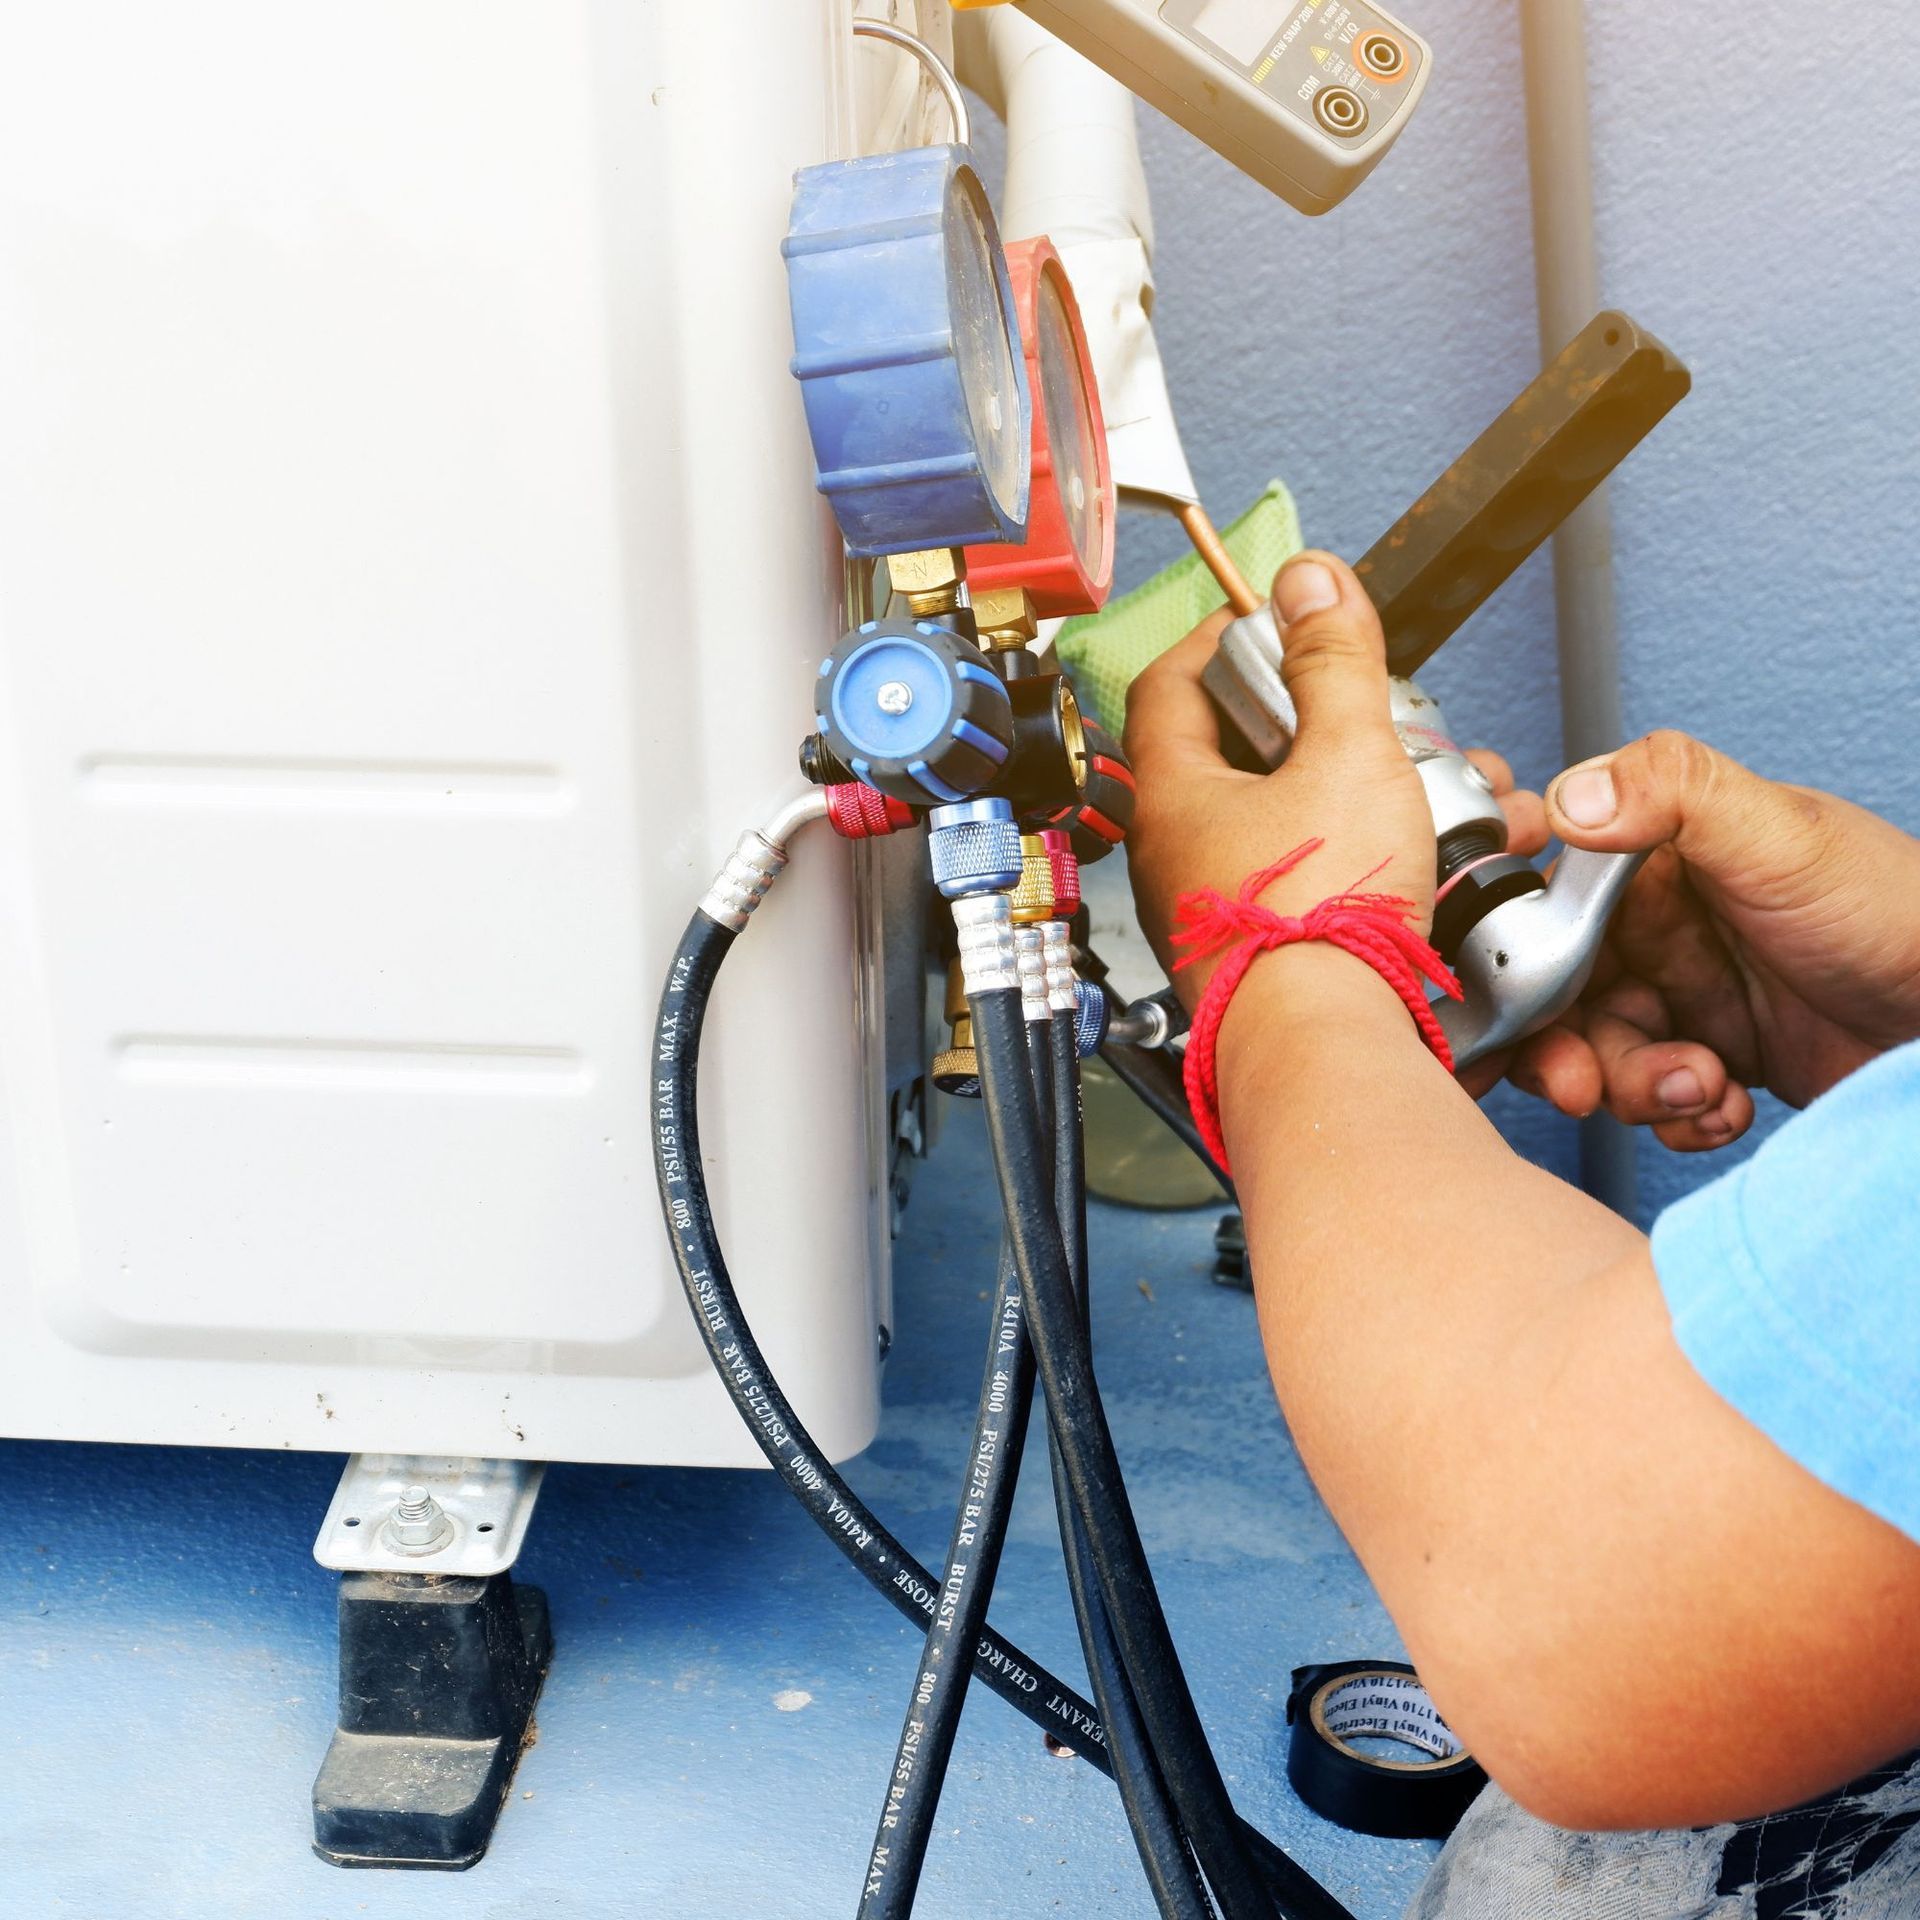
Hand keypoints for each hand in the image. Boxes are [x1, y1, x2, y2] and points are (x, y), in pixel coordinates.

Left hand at [1123, 552, 1546, 1008]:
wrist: (1331, 1049)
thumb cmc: (1318, 922)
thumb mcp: (1347, 756)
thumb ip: (1334, 662)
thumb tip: (1309, 581)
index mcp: (1173, 795)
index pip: (1172, 683)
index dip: (1223, 637)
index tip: (1277, 620)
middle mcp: (1180, 855)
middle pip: (1244, 753)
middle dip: (1331, 724)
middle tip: (1381, 713)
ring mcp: (1223, 908)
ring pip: (1296, 821)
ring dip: (1373, 793)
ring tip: (1447, 789)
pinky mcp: (1271, 954)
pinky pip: (1319, 881)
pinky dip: (1377, 857)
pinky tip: (1444, 860)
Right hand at [1505, 731, 1919, 1148]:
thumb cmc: (1898, 911)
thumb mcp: (1782, 835)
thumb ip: (1672, 791)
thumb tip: (1568, 796)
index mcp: (1654, 859)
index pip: (1543, 904)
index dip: (1516, 957)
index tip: (1524, 1002)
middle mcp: (1658, 926)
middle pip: (1554, 994)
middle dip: (1563, 1049)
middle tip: (1585, 1086)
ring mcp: (1685, 994)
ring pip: (1596, 1054)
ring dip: (1633, 1087)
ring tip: (1701, 1087)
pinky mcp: (1714, 1056)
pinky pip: (1654, 1099)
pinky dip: (1680, 1117)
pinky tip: (1727, 1108)